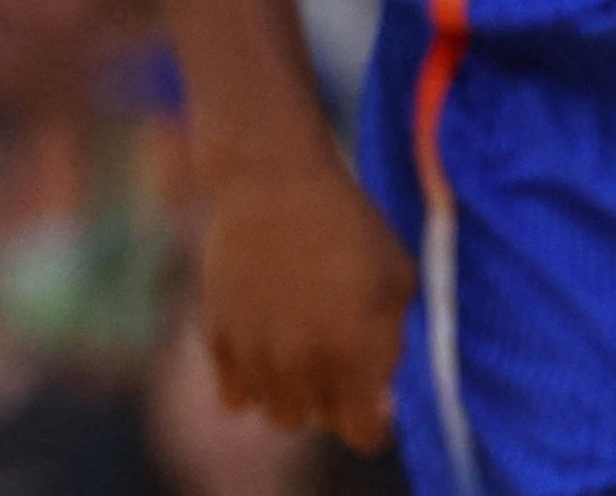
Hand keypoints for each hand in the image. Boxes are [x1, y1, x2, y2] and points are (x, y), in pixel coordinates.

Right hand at [196, 157, 414, 452]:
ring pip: (279, 415)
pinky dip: (256, 382)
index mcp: (352, 346)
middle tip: (344, 346)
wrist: (276, 184)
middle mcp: (300, 362)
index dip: (375, 421)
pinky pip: (237, 399)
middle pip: (320, 421)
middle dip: (339, 395)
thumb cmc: (351, 225)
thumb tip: (381, 403)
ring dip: (297, 391)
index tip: (379, 402)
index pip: (362, 431)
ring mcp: (255, 356)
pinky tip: (273, 342)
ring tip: (309, 340)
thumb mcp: (398, 274)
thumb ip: (393, 342)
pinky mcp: (218, 343)